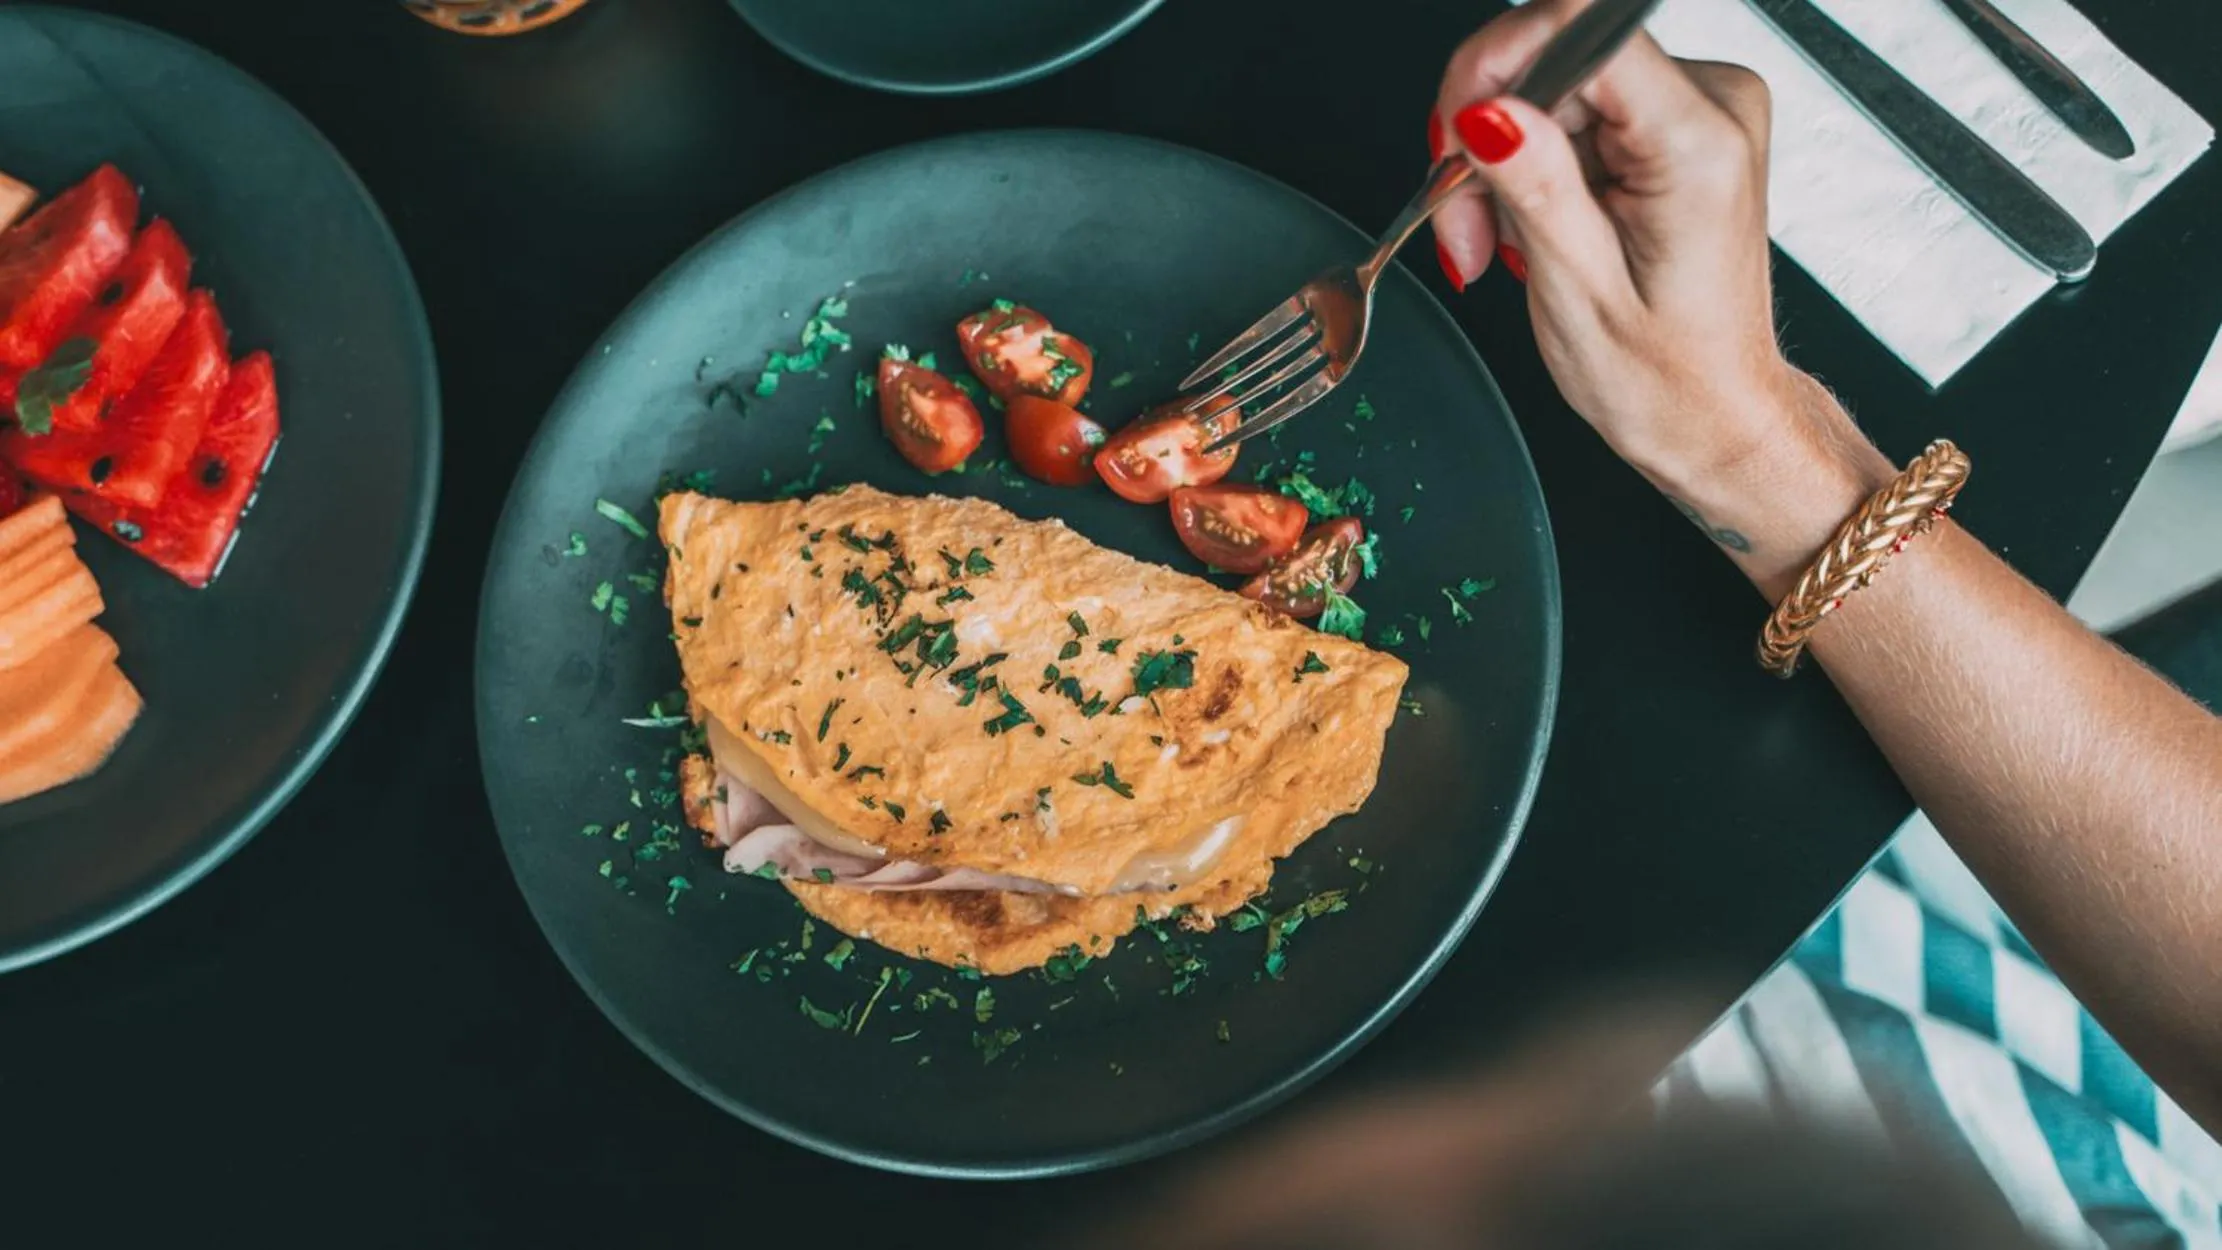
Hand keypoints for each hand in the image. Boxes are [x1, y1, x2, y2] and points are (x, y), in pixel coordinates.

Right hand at [1430, 0, 1892, 595]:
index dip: (1498, 65)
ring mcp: (1697, 110)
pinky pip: (1573, 109)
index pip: (1583, 28)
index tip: (1454, 129)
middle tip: (1463, 224)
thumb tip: (1487, 107)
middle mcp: (1712, 108)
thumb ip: (1533, 184)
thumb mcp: (1577, 290)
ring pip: (1551, 85)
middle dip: (1484, 134)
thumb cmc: (1665, 377)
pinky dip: (1530, 165)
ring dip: (1499, 160)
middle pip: (1556, 57)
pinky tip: (1528, 225)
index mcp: (1698, 146)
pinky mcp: (1673, 123)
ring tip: (1492, 242)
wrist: (1715, 413)